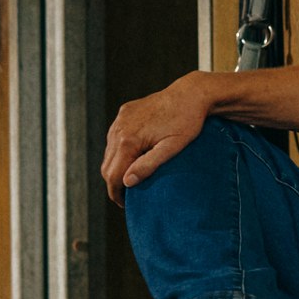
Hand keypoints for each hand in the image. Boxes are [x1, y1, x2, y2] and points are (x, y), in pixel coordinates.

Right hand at [102, 75, 212, 202]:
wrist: (191, 93)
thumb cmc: (186, 122)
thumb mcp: (171, 148)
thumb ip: (148, 165)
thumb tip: (127, 182)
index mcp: (128, 140)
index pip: (113, 175)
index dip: (117, 194)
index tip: (127, 205)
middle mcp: (119, 128)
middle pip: (107, 166)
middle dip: (115, 183)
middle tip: (129, 196)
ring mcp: (120, 119)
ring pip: (108, 152)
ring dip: (117, 167)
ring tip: (132, 178)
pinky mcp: (124, 113)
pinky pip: (114, 138)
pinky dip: (119, 151)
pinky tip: (134, 157)